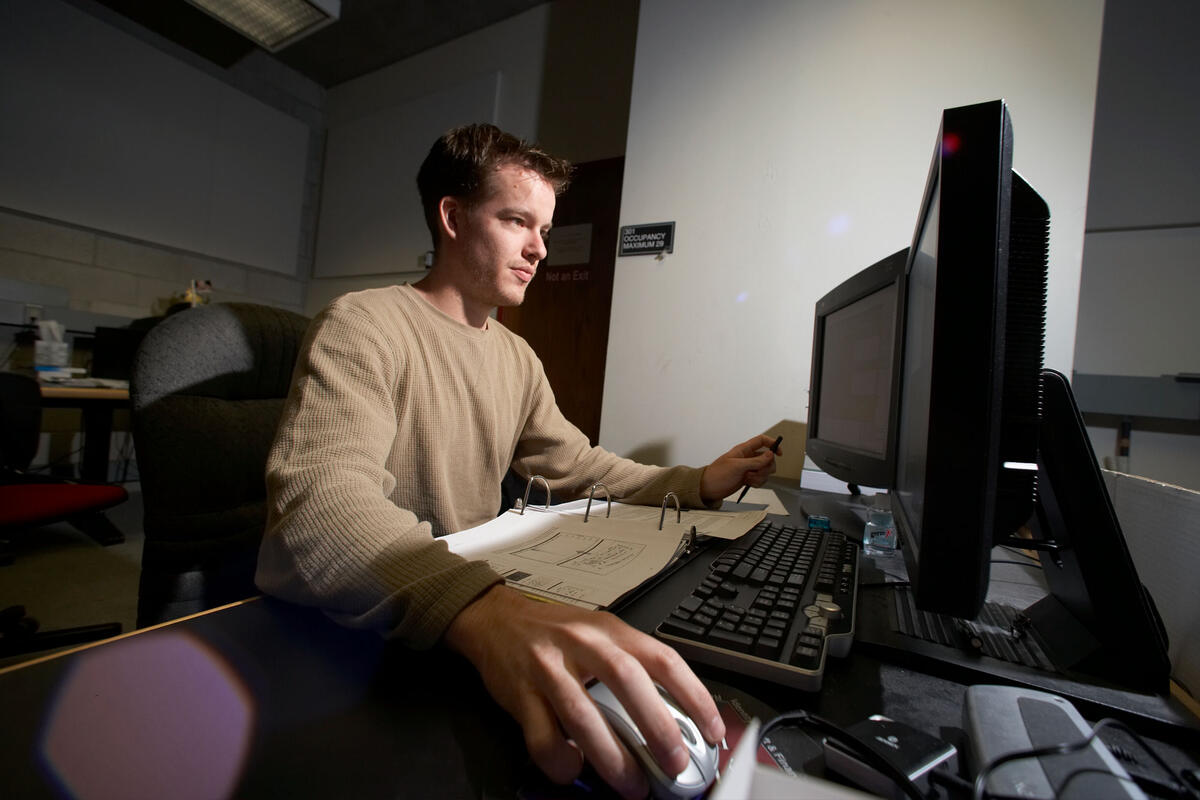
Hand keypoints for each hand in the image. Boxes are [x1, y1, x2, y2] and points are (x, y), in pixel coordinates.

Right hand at [443, 584, 724, 798]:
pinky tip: (573, 768)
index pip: (663, 659)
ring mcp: (548, 666)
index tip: (712, 730)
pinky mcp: (519, 692)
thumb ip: (632, 665)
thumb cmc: (555, 632)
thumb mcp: (600, 633)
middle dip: (656, 727)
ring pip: (584, 715)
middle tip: (674, 763)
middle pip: (627, 682)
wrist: (494, 618)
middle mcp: (582, 643)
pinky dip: (561, 760)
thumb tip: (674, 716)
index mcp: (611, 630)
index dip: (694, 696)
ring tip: (632, 785)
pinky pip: (541, 736)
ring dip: (612, 757)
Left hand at [699, 434, 780, 502]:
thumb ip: (755, 461)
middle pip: (768, 458)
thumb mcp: (737, 466)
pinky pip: (761, 479)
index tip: (779, 453)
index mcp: (744, 450)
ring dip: (761, 477)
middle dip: (766, 467)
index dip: (772, 444)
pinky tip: (748, 484)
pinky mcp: (749, 478)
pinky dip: (758, 483)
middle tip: (756, 472)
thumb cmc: (718, 474)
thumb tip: (771, 455)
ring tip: (749, 479)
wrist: (709, 488)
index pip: (762, 441)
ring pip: (766, 470)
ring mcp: (749, 468)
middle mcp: (748, 457)